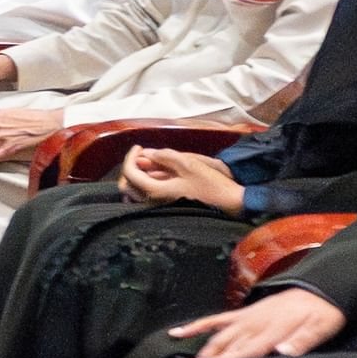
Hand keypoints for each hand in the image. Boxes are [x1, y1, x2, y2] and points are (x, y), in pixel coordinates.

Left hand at [117, 145, 247, 212]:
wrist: (229, 205)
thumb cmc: (211, 185)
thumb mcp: (189, 164)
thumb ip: (166, 157)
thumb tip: (148, 153)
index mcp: (156, 192)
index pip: (130, 173)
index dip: (130, 156)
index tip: (140, 147)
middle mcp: (152, 203)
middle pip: (127, 185)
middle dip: (131, 167)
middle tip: (142, 155)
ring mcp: (158, 209)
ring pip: (135, 193)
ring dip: (138, 176)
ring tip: (151, 163)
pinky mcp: (165, 210)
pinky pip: (146, 198)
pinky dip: (146, 184)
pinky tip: (159, 176)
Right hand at [180, 287, 345, 357]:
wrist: (321, 288)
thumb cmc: (323, 313)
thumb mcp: (320, 327)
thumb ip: (301, 340)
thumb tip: (282, 352)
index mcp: (273, 329)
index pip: (245, 351)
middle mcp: (255, 322)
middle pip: (229, 345)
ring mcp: (247, 316)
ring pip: (220, 335)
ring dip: (205, 350)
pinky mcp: (244, 313)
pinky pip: (218, 319)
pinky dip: (199, 325)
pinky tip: (180, 332)